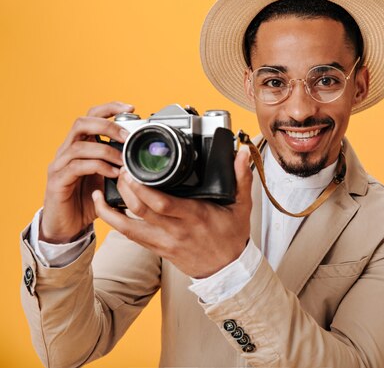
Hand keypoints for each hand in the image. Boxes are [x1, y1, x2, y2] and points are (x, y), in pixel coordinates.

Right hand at [41, 102, 133, 242]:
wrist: (67, 225)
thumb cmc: (88, 200)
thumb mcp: (109, 179)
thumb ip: (121, 165)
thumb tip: (147, 159)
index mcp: (81, 145)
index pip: (91, 116)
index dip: (110, 108)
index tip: (131, 108)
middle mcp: (67, 151)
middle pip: (82, 123)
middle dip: (107, 125)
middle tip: (127, 137)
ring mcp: (59, 165)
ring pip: (79, 145)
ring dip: (106, 150)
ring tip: (123, 161)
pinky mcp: (57, 181)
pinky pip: (77, 167)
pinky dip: (98, 167)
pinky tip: (112, 174)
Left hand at [91, 149, 252, 278]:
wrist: (227, 270)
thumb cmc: (232, 237)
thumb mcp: (242, 206)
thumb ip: (241, 178)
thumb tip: (241, 153)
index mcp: (195, 216)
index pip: (162, 203)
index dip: (143, 188)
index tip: (133, 170)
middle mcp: (175, 230)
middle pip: (140, 210)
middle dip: (125, 189)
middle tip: (120, 170)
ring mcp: (163, 241)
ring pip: (128, 227)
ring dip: (110, 209)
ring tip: (101, 189)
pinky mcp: (156, 248)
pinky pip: (129, 236)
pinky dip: (114, 222)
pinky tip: (105, 208)